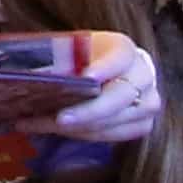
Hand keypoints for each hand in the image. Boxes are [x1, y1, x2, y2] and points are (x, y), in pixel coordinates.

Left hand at [47, 32, 160, 148]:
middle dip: (88, 111)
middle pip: (119, 97)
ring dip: (77, 128)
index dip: (104, 68)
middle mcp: (143, 76)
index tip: (87, 77)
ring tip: (41, 125)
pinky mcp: (143, 125)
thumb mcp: (74, 48)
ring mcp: (147, 103)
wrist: (112, 69)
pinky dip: (81, 134)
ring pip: (113, 121)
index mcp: (125, 50)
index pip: (118, 58)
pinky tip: (53, 129)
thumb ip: (61, 58)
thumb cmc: (86, 57)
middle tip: (59, 119)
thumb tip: (36, 74)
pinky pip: (112, 135)